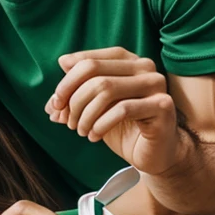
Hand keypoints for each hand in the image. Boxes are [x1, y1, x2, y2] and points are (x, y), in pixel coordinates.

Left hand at [45, 47, 179, 174]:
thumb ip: (75, 101)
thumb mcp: (94, 111)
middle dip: (73, 99)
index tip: (56, 103)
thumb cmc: (125, 128)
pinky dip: (100, 124)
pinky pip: (122, 109)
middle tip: (67, 121)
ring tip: (81, 130)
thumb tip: (52, 102)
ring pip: (105, 89)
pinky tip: (94, 136)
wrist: (156, 154)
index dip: (66, 82)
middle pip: (94, 72)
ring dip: (85, 114)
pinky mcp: (162, 105)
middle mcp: (144, 66)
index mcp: (126, 60)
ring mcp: (156, 84)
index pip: (88, 60)